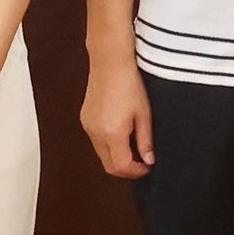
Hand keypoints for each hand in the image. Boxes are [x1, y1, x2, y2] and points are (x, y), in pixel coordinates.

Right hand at [83, 54, 155, 179]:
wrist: (110, 62)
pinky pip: (96, 141)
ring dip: (116, 157)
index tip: (147, 167)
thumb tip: (148, 160)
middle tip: (141, 163)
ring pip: (101, 154)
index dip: (136, 171)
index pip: (121, 166)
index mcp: (112, 132)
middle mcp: (96, 133)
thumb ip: (146, 140)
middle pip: (108, 165)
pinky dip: (108, 145)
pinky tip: (120, 133)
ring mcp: (88, 126)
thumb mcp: (144, 114)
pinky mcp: (85, 119)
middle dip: (125, 169)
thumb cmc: (129, 83)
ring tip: (133, 145)